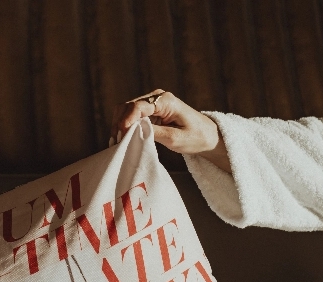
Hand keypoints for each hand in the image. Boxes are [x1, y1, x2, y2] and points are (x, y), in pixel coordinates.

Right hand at [110, 90, 230, 172]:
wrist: (206, 135)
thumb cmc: (195, 137)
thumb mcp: (175, 138)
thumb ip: (154, 133)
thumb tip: (133, 131)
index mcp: (165, 101)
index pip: (138, 106)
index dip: (126, 121)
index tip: (121, 136)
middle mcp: (156, 98)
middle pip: (127, 106)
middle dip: (119, 123)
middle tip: (116, 142)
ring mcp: (152, 103)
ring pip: (126, 110)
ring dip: (119, 125)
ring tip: (118, 142)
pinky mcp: (150, 111)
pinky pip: (131, 115)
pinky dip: (124, 126)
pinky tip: (123, 138)